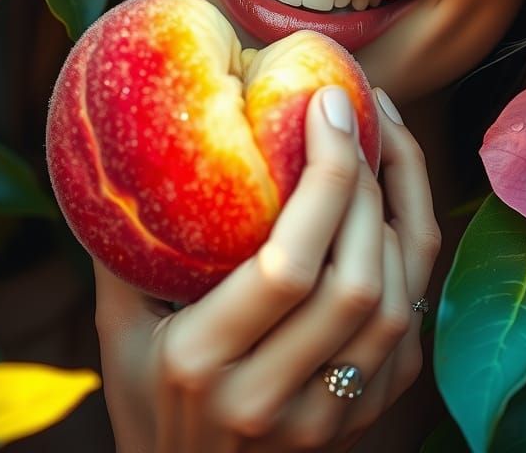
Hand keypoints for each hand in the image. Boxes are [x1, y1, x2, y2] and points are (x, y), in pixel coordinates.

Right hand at [93, 85, 439, 451]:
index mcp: (200, 362)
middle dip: (368, 182)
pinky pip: (407, 333)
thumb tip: (127, 152)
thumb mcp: (117, 330)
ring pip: (392, 305)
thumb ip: (122, 248)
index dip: (324, 177)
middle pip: (353, 280)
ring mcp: (323, 420)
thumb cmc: (146, 402)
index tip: (330, 104)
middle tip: (360, 117)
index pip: (287, 267)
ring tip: (382, 152)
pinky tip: (391, 211)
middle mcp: (267, 398)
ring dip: (399, 215)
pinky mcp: (362, 424)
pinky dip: (408, 261)